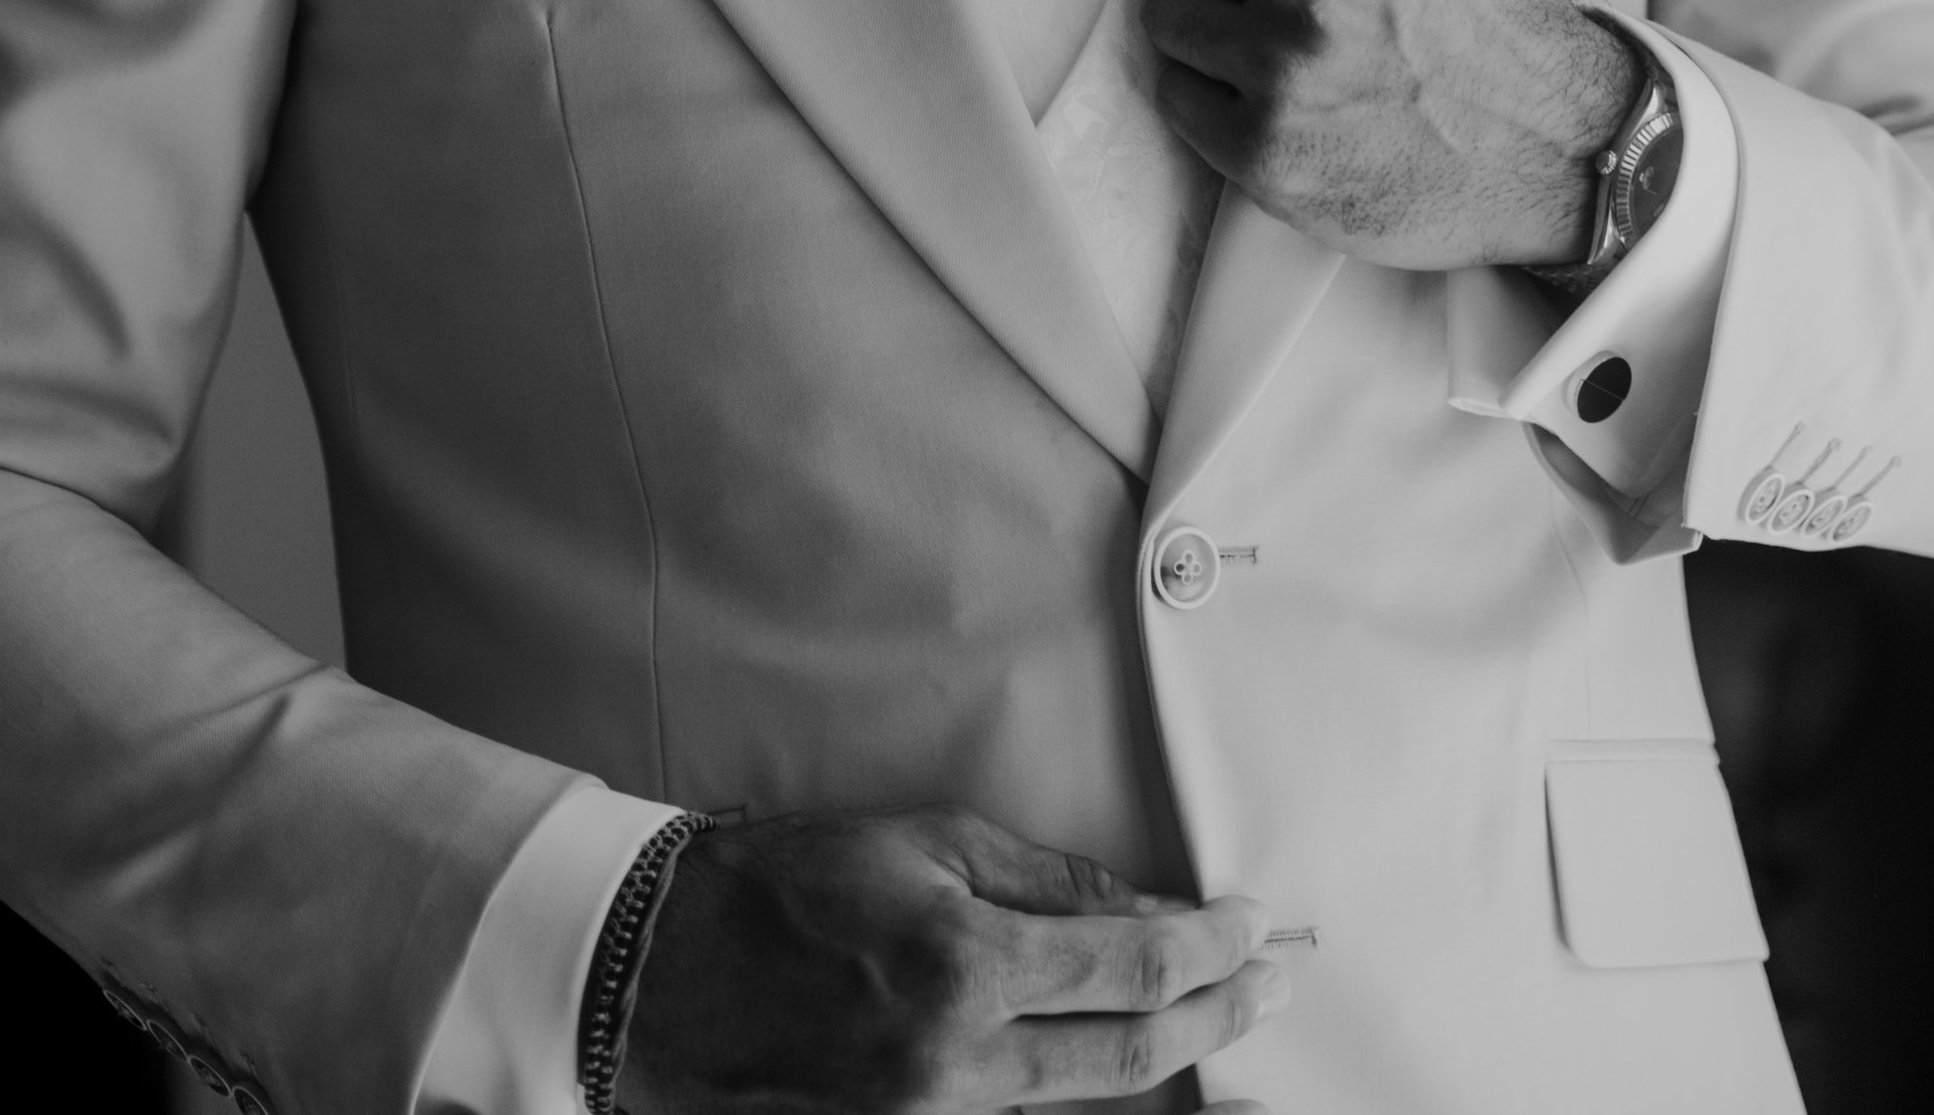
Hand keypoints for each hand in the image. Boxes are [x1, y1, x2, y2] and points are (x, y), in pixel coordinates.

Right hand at [618, 805, 1279, 1111]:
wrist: (662, 975)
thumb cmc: (789, 884)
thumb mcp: (926, 843)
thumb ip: (1048, 884)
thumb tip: (1152, 912)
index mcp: (963, 968)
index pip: (1132, 968)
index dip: (1211, 951)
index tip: (1257, 929)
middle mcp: (956, 1066)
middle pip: (1131, 1057)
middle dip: (1216, 1016)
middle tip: (1272, 983)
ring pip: (1081, 1101)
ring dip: (1159, 1058)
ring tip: (1214, 1018)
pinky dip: (1075, 1088)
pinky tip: (1116, 1054)